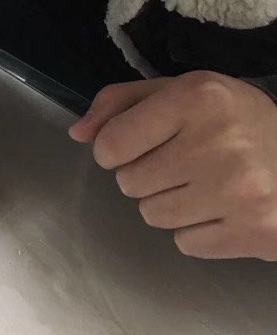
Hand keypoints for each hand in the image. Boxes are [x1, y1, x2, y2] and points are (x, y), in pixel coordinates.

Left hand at [69, 72, 276, 259]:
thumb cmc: (234, 118)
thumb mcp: (181, 91)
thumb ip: (122, 103)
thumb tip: (78, 134)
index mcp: (197, 98)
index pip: (111, 144)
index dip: (114, 147)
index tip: (136, 143)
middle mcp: (219, 144)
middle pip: (128, 183)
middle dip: (145, 173)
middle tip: (180, 161)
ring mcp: (240, 193)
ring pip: (153, 216)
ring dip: (168, 202)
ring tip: (202, 182)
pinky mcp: (256, 233)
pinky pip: (185, 243)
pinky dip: (196, 229)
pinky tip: (221, 206)